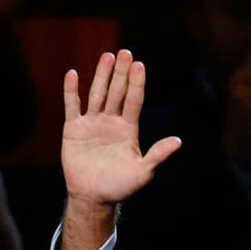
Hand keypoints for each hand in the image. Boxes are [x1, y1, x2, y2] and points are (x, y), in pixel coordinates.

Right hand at [59, 49, 182, 249]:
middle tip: (125, 52)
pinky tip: (74, 74)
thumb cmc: (120, 186)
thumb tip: (178, 141)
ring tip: (107, 56)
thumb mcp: (142, 172)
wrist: (94, 197)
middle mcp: (111, 121)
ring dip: (102, 76)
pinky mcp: (74, 129)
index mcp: (128, 129)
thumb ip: (158, 155)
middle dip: (121, 73)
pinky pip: (72, 106)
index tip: (139, 65)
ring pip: (97, 94)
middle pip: (117, 92)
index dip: (136, 84)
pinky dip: (72, 91)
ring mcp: (92, 123)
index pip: (134, 101)